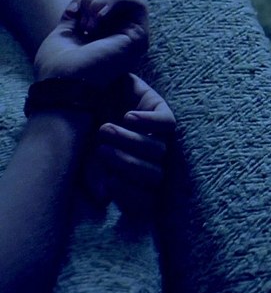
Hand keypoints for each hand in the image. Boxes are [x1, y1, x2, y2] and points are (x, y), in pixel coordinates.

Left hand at [33, 0, 148, 87]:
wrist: (62, 83)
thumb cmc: (59, 66)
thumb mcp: (66, 29)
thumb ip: (78, 11)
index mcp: (107, 31)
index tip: (73, 13)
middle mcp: (124, 32)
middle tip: (83, 20)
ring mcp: (134, 34)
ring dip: (103, 0)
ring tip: (91, 22)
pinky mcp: (139, 36)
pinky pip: (138, 2)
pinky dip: (115, 2)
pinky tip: (99, 19)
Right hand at [84, 74, 175, 213]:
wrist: (81, 92)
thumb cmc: (80, 130)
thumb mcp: (81, 156)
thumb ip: (93, 175)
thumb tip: (105, 198)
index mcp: (132, 177)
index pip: (145, 200)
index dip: (132, 196)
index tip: (111, 183)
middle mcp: (149, 159)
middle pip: (155, 175)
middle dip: (127, 164)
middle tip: (101, 150)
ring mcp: (158, 135)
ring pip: (159, 149)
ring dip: (131, 141)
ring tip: (105, 130)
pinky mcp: (161, 110)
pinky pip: (167, 122)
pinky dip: (149, 122)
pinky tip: (128, 117)